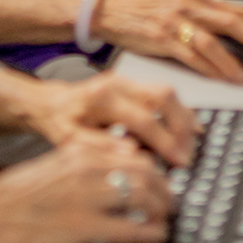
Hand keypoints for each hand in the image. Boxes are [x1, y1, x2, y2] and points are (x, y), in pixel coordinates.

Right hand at [0, 132, 172, 242]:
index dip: (154, 170)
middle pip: (145, 173)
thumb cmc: (18, 193)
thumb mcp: (55, 162)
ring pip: (143, 197)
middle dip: (164, 190)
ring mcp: (88, 198)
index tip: (160, 181)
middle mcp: (87, 169)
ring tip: (164, 219)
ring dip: (161, 209)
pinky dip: (150, 232)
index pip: (134, 155)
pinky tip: (156, 235)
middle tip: (170, 202)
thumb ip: (90, 157)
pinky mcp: (85, 227)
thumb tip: (127, 155)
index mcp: (80, 151)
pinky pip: (131, 228)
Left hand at [25, 69, 199, 164]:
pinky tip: (188, 129)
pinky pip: (163, 94)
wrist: (51, 103)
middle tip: (188, 154)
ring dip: (184, 118)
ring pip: (167, 92)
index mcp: (103, 98)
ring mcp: (128, 80)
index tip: (179, 162)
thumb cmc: (59, 123)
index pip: (144, 119)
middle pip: (163, 97)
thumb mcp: (69, 140)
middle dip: (181, 127)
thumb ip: (99, 146)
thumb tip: (132, 153)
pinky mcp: (133, 83)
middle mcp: (119, 84)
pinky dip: (178, 111)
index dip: (165, 142)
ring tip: (191, 144)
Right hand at [90, 0, 242, 84]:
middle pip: (229, 22)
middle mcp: (188, 6)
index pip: (235, 7)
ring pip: (211, 41)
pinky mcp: (161, 38)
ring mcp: (175, 22)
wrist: (110, 11)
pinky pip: (189, 56)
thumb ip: (204, 15)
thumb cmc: (144, 12)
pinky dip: (207, 68)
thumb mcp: (178, 6)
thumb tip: (234, 29)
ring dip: (231, 60)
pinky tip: (218, 77)